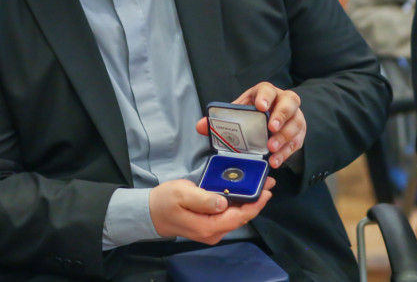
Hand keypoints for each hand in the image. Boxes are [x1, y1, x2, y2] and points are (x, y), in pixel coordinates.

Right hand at [149, 178, 274, 244]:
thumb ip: (203, 199)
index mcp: (208, 226)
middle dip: (255, 201)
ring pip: (236, 217)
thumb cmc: (164, 201)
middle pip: (240, 217)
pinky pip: (228, 216)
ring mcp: (211, 231)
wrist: (150, 213)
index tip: (267, 191)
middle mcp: (213, 232)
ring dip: (248, 202)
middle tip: (267, 183)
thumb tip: (223, 202)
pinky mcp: (209, 225)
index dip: (255, 205)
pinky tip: (242, 193)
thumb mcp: (182, 194)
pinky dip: (237, 204)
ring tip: (259, 185)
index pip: (239, 217)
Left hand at [196, 82, 305, 168]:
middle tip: (271, 128)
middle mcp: (284, 101)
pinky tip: (276, 160)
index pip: (268, 90)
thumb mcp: (240, 112)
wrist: (272, 119)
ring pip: (295, 124)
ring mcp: (294, 117)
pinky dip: (286, 152)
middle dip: (281, 115)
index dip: (266, 97)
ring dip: (284, 137)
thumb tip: (200, 126)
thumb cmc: (254, 113)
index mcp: (266, 93)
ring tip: (271, 148)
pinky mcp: (299, 133)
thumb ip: (222, 119)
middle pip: (290, 103)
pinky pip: (296, 142)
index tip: (262, 107)